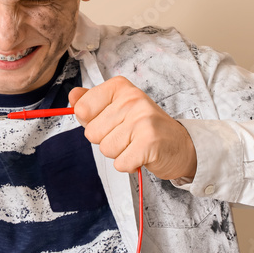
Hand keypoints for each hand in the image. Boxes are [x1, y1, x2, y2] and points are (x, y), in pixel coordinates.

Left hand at [68, 76, 196, 180]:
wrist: (181, 145)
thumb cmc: (145, 127)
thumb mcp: (118, 108)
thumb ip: (92, 101)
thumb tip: (73, 96)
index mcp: (120, 87)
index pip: (82, 108)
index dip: (91, 122)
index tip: (111, 121)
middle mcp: (132, 99)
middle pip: (92, 132)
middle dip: (106, 140)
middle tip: (128, 136)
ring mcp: (142, 120)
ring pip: (105, 149)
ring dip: (119, 153)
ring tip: (135, 144)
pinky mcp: (149, 143)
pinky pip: (120, 163)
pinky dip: (129, 165)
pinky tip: (141, 155)